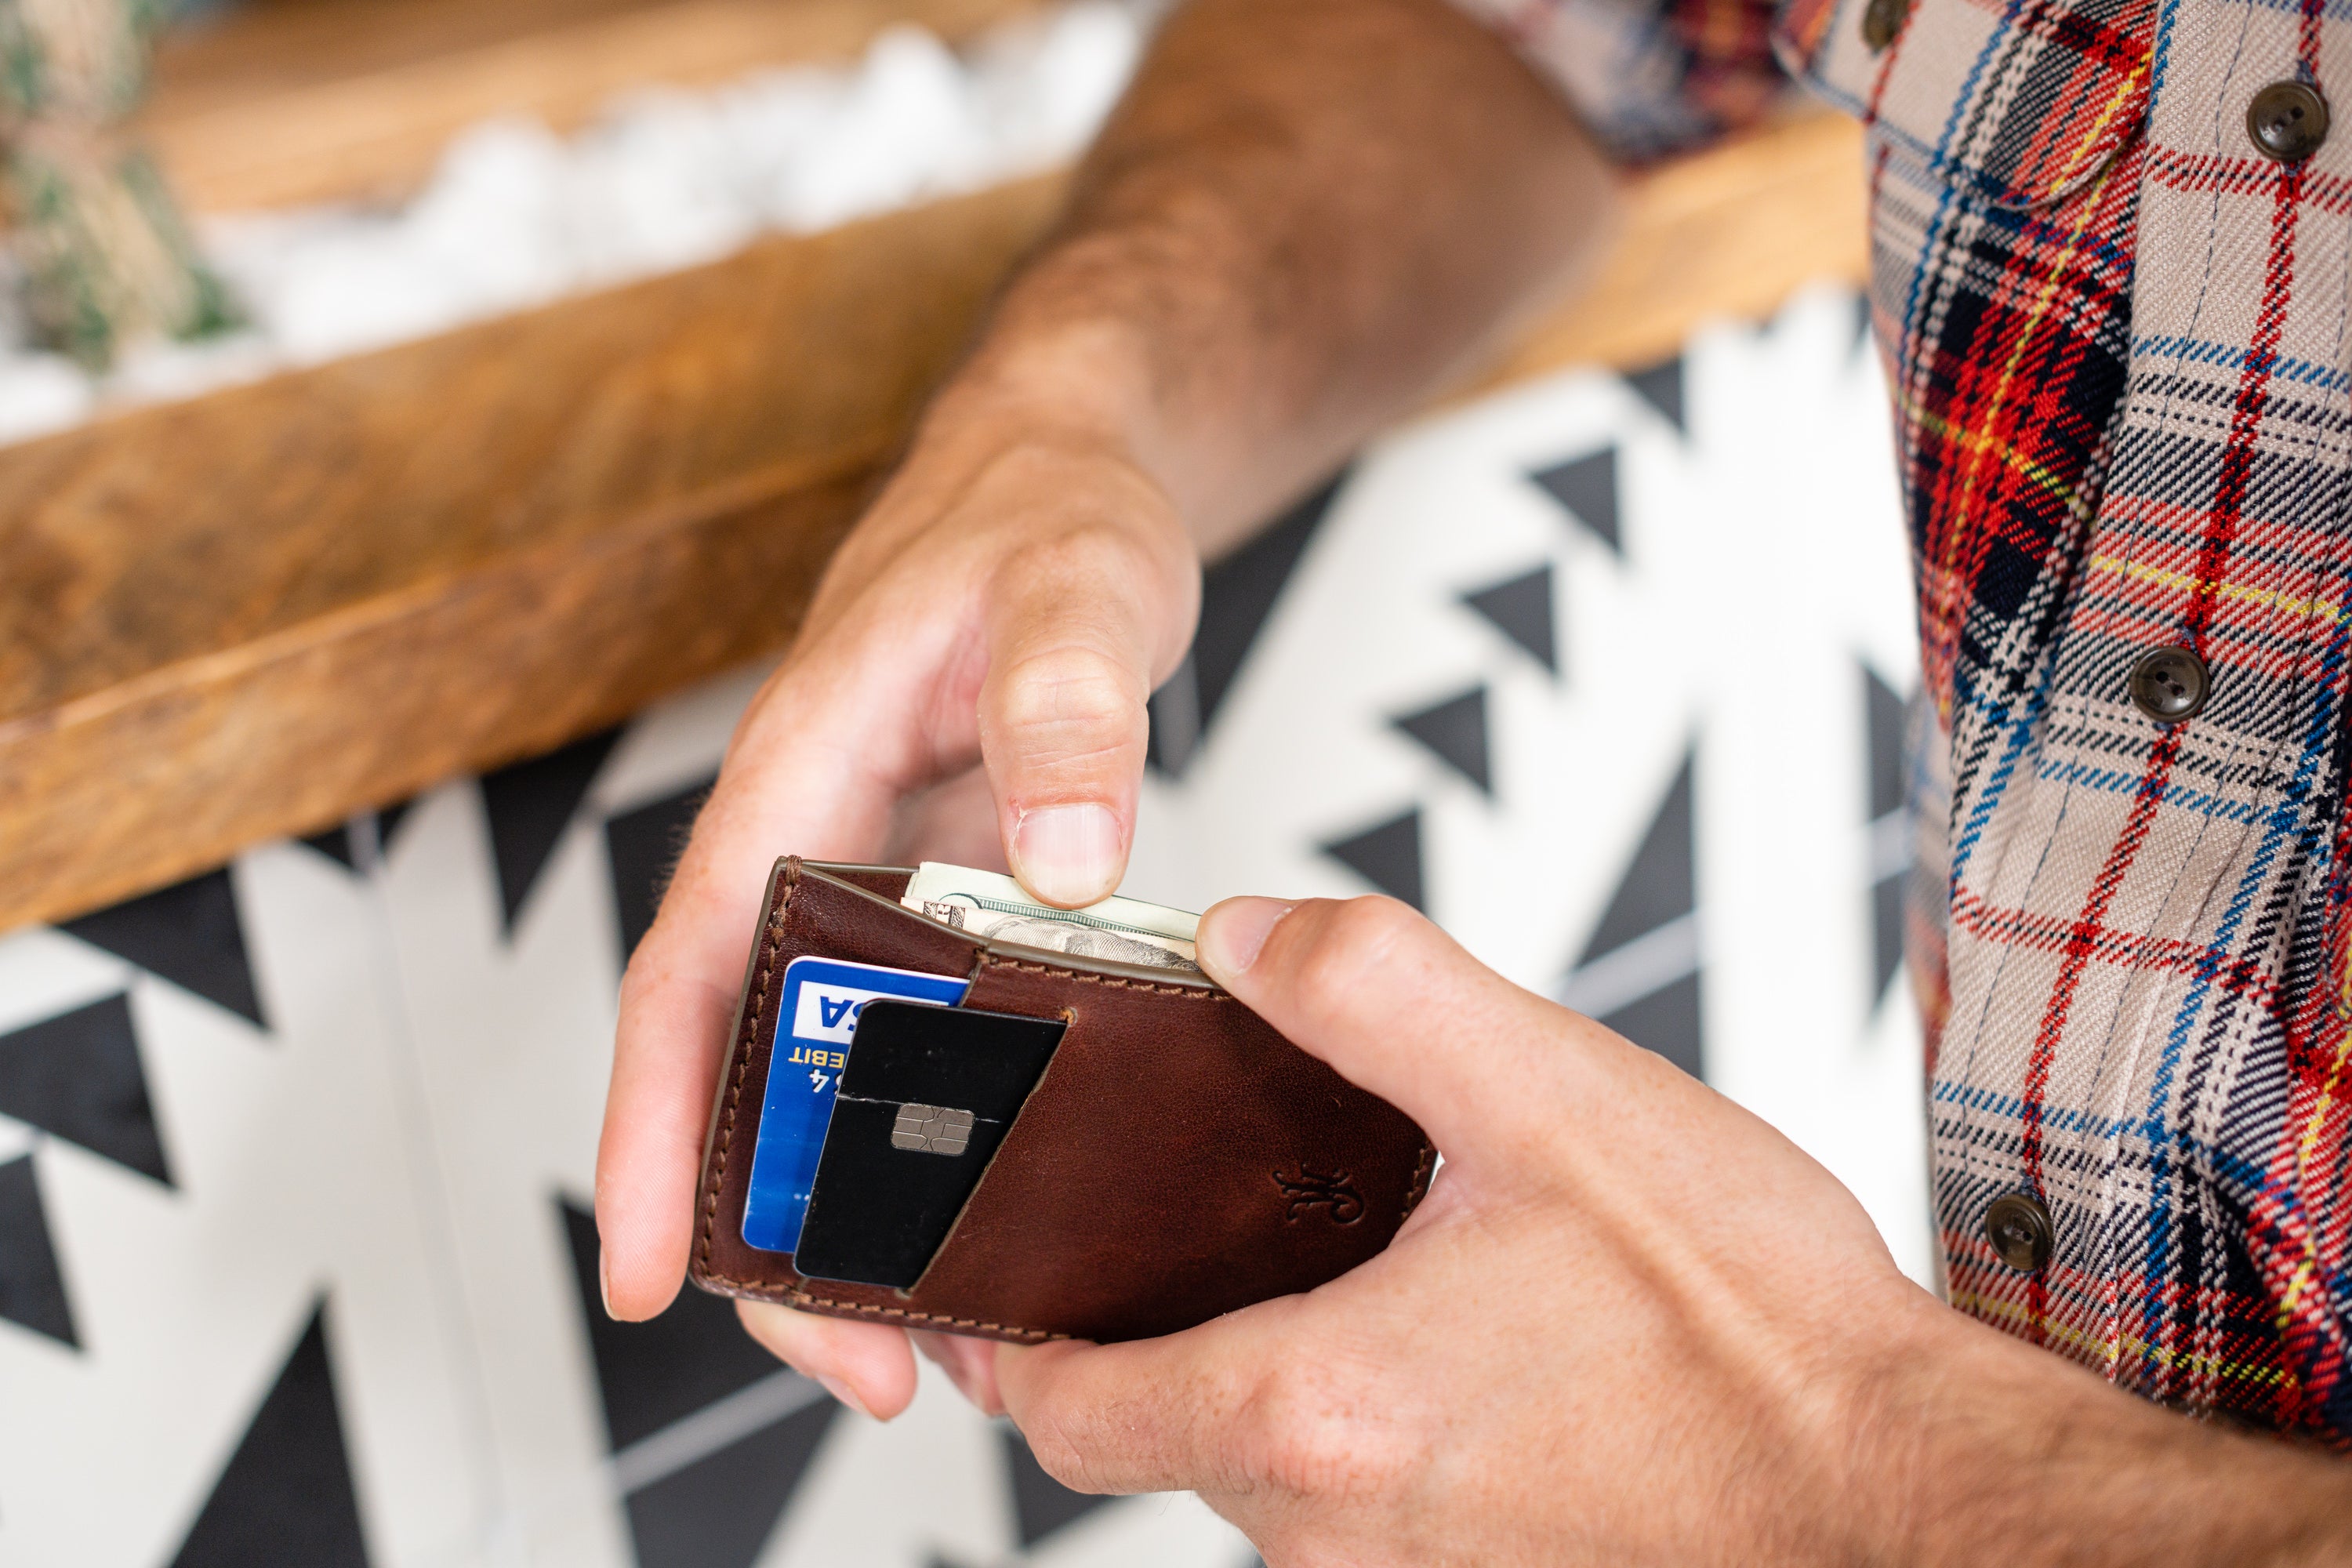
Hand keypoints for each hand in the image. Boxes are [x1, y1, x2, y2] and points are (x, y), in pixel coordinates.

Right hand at [594, 366, 1199, 1396]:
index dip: (654, 1122)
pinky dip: (952, 1144)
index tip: (641, 1265)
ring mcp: (881, 884)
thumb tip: (1065, 854)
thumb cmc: (1043, 513)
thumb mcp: (1072, 583)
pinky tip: (1020, 1224)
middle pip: (751, 1068)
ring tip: (955, 1348)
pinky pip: (923, 1045)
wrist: (1068, 475)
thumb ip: (1065, 702)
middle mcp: (816, 845)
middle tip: (869, 1370)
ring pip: (834, 1077)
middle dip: (781, 1230)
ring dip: (873, 1214)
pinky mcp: (947, 902)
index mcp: (798, 774)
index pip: (692, 970)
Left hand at [981, 896, 2020, 1564]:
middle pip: (1171, 1434)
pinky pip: (1384, 1514)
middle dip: (1183, 1326)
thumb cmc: (1759, 1340)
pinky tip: (1488, 1353)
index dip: (1014, 1341)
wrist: (1912, 1502)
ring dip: (1306, 1372)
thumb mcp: (1551, 1094)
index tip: (994, 1291)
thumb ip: (1372, 991)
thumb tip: (1246, 939)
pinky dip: (1396, 1431)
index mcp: (1314, 1413)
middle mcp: (1339, 1536)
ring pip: (1285, 1474)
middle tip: (1229, 1223)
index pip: (1068, 1412)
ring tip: (1395, 1266)